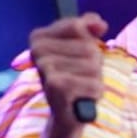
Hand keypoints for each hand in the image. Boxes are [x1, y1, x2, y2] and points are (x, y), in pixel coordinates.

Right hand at [29, 13, 107, 134]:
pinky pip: (94, 84)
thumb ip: (89, 28)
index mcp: (38, 37)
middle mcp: (37, 50)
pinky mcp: (56, 87)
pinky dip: (94, 92)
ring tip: (80, 87)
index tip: (77, 57)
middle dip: (93, 64)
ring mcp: (45, 68)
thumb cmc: (75, 77)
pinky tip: (82, 98)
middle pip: (89, 47)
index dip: (89, 42)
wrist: (66, 114)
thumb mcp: (83, 47)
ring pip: (94, 65)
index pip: (78, 26)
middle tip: (79, 77)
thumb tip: (99, 23)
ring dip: (94, 79)